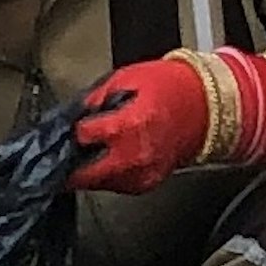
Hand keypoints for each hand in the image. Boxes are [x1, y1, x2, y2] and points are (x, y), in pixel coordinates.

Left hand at [70, 49, 265, 192]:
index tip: (58, 133)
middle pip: (83, 173)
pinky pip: (112, 184)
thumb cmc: (171, 88)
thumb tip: (70, 116)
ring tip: (86, 152)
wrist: (207, 108)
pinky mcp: (143, 185)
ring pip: (95, 183)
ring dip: (85, 170)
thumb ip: (94, 99)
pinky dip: (104, 173)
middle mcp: (134, 157)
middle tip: (59, 155)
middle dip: (68, 164)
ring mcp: (139, 175)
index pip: (81, 138)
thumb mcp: (126, 79)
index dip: (67, 134)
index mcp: (129, 126)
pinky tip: (107, 157)